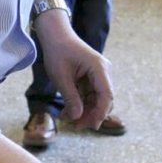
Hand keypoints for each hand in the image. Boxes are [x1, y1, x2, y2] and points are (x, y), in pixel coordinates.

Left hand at [35, 13, 112, 128]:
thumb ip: (71, 98)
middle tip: (75, 126)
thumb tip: (77, 117)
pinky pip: (89, 95)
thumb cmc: (58, 52)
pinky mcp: (92, 77)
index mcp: (99, 68)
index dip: (100, 113)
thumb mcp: (61, 77)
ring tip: (66, 119)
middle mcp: (103, 71)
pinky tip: (67, 112)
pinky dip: (80, 104)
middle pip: (103, 100)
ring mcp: (98, 74)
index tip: (90, 126)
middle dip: (90, 114)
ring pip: (96, 100)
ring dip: (84, 111)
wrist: (55, 35)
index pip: (106, 95)